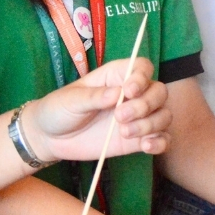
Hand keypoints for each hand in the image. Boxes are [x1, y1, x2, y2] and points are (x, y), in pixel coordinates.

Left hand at [24, 57, 170, 161]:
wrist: (51, 139)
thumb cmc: (58, 110)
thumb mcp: (71, 100)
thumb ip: (94, 96)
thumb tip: (117, 94)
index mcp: (116, 77)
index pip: (142, 68)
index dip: (142, 78)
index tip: (128, 92)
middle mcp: (131, 95)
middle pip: (158, 92)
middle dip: (145, 105)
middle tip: (120, 117)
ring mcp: (136, 118)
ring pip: (163, 115)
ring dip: (151, 124)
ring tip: (124, 133)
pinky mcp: (137, 139)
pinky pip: (161, 139)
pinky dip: (160, 142)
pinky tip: (146, 146)